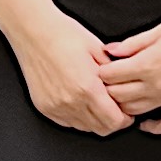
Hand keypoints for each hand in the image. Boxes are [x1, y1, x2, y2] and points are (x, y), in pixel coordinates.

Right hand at [15, 6, 126, 137]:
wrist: (33, 31)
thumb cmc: (63, 35)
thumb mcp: (98, 50)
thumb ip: (115, 74)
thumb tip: (125, 88)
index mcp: (87, 87)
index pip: (114, 121)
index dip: (125, 119)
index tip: (127, 113)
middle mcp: (70, 102)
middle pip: (101, 129)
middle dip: (113, 122)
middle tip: (115, 109)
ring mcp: (55, 106)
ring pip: (84, 128)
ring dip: (95, 120)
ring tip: (97, 103)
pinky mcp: (44, 107)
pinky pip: (67, 122)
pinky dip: (78, 117)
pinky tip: (80, 102)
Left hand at [99, 7, 160, 134]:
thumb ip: (133, 44)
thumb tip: (111, 50)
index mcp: (148, 64)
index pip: (110, 76)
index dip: (102, 72)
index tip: (100, 69)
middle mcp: (156, 85)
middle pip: (118, 96)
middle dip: (108, 90)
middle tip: (106, 84)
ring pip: (136, 111)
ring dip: (125, 107)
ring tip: (120, 99)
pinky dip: (153, 128)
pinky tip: (146, 123)